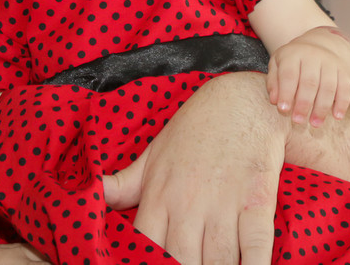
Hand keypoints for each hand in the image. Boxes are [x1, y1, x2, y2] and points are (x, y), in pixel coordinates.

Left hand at [101, 71, 288, 264]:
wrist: (242, 101)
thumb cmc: (194, 131)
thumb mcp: (152, 155)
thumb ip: (122, 184)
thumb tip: (92, 195)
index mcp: (159, 195)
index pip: (146, 245)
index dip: (149, 262)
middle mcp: (188, 203)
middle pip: (182, 261)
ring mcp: (224, 204)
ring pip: (218, 261)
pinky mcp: (257, 202)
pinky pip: (257, 248)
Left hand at [266, 26, 349, 126]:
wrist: (322, 44)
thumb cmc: (294, 61)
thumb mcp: (278, 64)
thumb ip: (274, 81)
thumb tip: (274, 101)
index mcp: (293, 54)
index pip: (289, 74)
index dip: (285, 92)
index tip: (283, 109)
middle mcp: (313, 56)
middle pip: (309, 82)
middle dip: (304, 103)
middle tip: (298, 121)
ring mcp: (331, 63)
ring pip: (328, 86)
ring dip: (322, 107)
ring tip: (315, 124)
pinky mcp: (344, 71)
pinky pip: (345, 87)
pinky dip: (342, 103)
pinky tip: (337, 116)